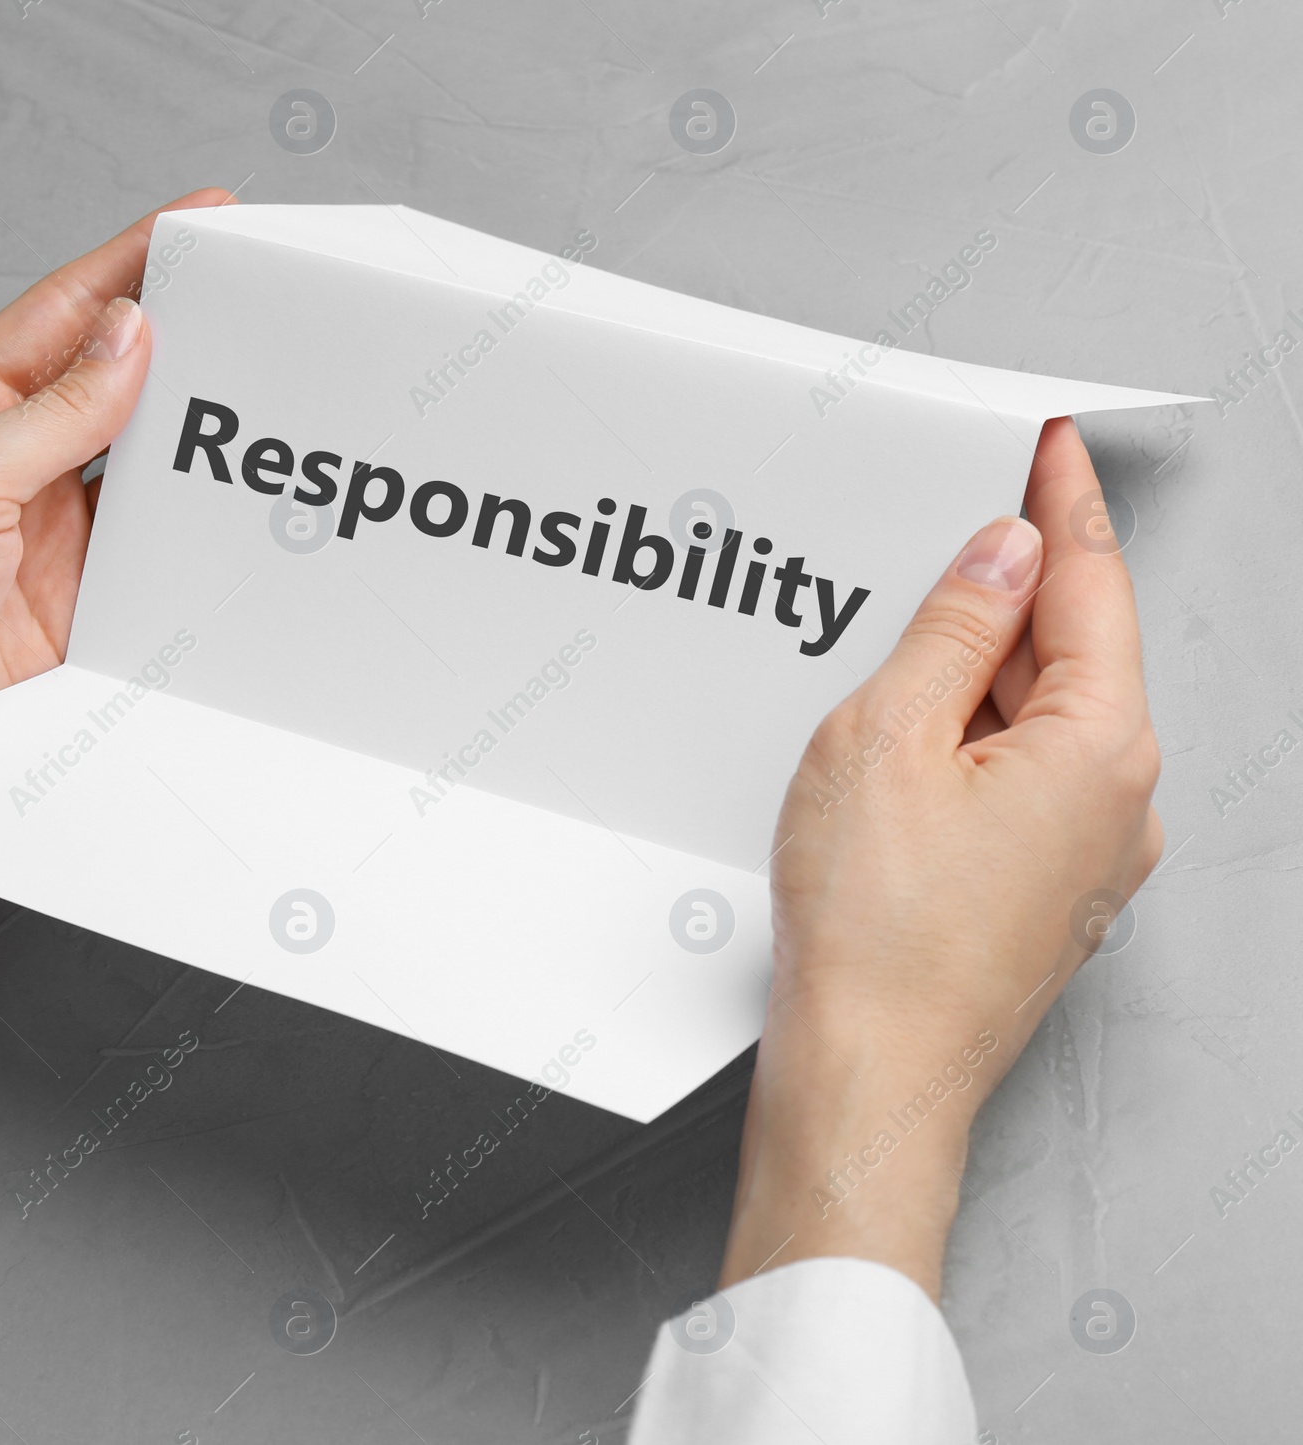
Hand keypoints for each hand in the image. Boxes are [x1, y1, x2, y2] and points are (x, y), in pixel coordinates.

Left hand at [0, 187, 229, 980]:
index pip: (63, 316)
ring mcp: (59, 532)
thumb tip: (126, 339)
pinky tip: (230, 509)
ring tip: (257, 402)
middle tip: (250, 309)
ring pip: (149, 465)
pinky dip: (199, 530)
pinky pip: (160, 550)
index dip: (130, 264)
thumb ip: (52, 414)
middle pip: (119, 383)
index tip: (196, 224)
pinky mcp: (90, 598)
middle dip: (185, 343)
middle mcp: (19, 461)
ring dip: (198, 439)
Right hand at [719, 417, 1162, 1297]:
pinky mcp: (1046, 893)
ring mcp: (1088, 857)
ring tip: (900, 645)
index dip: (1065, 505)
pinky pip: (1024, 779)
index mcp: (1099, 746)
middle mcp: (1119, 801)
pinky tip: (910, 736)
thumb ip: (955, 631)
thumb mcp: (889, 737)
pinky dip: (976, 739)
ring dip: (982, 671)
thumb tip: (1002, 554)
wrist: (870, 1076)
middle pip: (1072, 652)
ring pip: (1042, 720)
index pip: (1092, 585)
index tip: (1050, 447)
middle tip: (945, 531)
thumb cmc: (874, 929)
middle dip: (1010, 588)